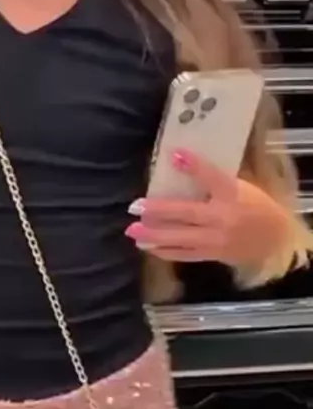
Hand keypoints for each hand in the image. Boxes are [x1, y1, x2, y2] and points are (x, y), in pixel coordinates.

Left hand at [125, 149, 288, 265]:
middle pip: (187, 213)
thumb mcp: (239, 185)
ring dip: (155, 235)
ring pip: (181, 238)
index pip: (212, 176)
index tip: (174, 153)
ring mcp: (216, 239)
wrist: (275, 238)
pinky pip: (185, 254)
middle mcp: (223, 217)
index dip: (193, 166)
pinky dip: (165, 251)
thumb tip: (178, 163)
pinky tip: (147, 247)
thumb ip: (213, 180)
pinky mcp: (213, 255)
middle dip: (159, 211)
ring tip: (132, 231)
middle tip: (134, 207)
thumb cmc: (254, 205)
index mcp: (232, 193)